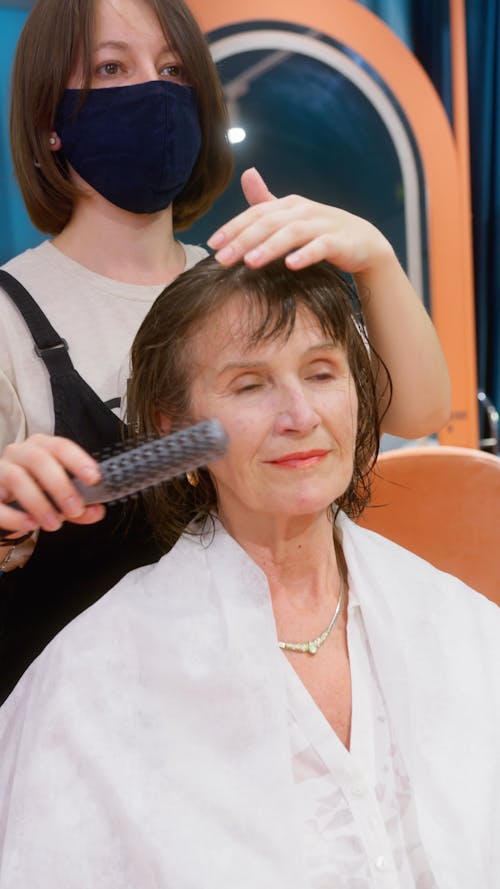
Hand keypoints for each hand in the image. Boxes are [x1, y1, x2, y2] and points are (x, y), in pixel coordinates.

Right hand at [0, 434, 104, 536]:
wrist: (3, 506)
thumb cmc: (35, 494)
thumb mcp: (60, 499)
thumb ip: (80, 505)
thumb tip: (98, 511)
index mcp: (41, 447)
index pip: (60, 446)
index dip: (78, 460)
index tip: (94, 478)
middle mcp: (18, 453)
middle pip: (39, 460)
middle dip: (60, 485)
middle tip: (75, 509)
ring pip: (17, 478)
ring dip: (39, 503)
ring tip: (54, 524)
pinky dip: (15, 516)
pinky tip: (30, 525)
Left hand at [207, 167, 392, 274]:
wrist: (363, 242)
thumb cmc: (321, 231)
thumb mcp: (292, 216)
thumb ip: (267, 201)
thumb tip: (246, 173)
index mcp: (288, 205)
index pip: (255, 214)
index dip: (233, 227)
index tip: (212, 245)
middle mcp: (303, 211)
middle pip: (268, 223)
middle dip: (243, 240)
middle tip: (222, 259)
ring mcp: (322, 225)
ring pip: (292, 234)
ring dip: (270, 247)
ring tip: (250, 263)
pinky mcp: (339, 242)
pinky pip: (321, 247)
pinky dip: (306, 255)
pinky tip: (291, 266)